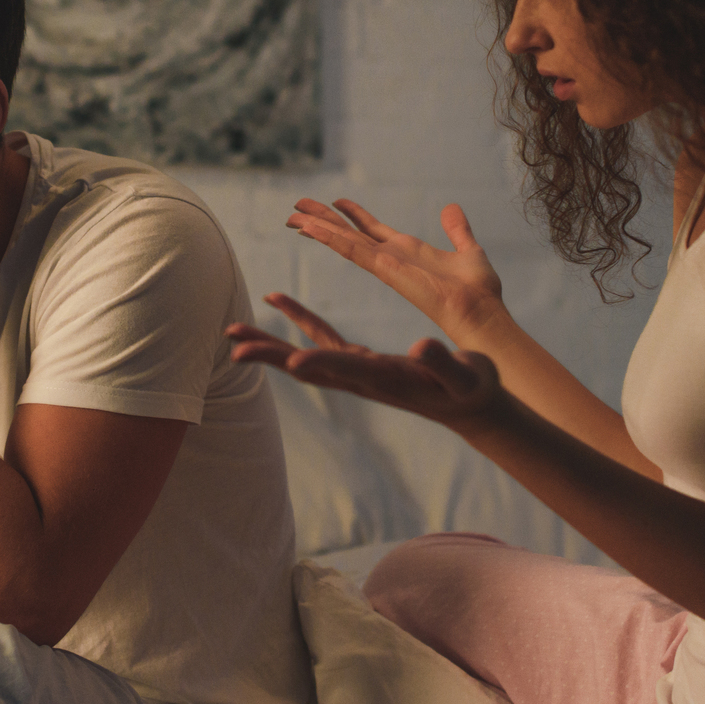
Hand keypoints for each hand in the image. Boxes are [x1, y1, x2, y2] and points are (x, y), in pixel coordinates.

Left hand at [228, 293, 504, 429]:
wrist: (471, 404)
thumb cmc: (471, 389)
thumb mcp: (464, 375)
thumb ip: (443, 362)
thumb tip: (422, 345)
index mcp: (386, 378)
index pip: (348, 371)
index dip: (321, 366)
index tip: (294, 363)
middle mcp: (362, 378)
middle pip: (308, 369)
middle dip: (272, 358)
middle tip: (235, 349)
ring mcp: (356, 371)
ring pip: (304, 356)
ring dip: (269, 344)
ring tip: (233, 333)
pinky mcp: (359, 361)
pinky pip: (321, 337)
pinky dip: (299, 319)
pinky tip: (277, 299)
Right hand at [287, 199, 506, 340]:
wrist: (480, 313)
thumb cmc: (478, 292)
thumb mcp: (468, 250)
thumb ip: (457, 230)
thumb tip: (451, 208)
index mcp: (407, 252)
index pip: (371, 230)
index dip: (352, 216)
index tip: (334, 202)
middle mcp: (391, 258)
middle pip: (350, 234)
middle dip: (325, 220)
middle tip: (298, 207)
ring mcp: (385, 264)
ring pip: (344, 241)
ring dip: (319, 227)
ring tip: (293, 216)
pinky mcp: (385, 269)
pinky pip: (351, 250)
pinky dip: (329, 237)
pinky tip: (309, 228)